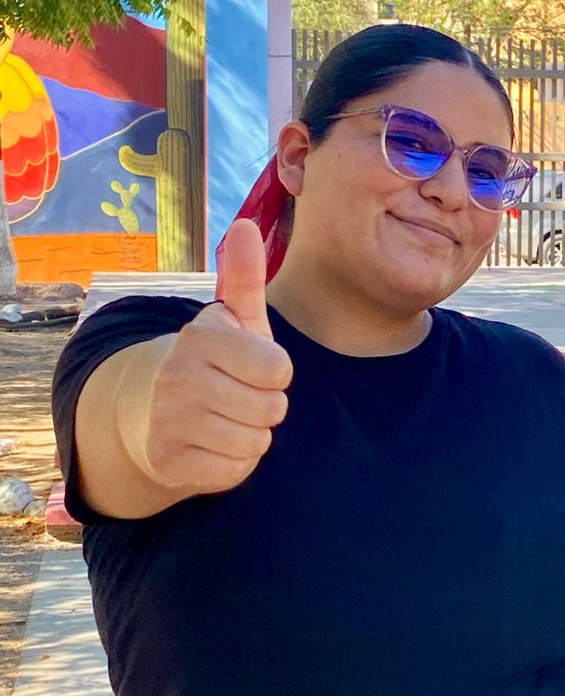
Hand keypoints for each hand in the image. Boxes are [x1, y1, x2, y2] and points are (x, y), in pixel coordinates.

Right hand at [136, 220, 293, 495]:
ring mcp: (169, 420)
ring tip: (226, 419)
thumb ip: (245, 278)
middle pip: (272, 410)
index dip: (276, 373)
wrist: (153, 411)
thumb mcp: (235, 320)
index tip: (253, 367)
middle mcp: (178, 376)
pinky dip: (234, 463)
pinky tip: (212, 444)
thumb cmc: (216, 363)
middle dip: (267, 407)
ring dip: (251, 436)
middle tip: (239, 396)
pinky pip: (236, 471)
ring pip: (256, 443)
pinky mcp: (168, 461)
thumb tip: (247, 225)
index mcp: (201, 337)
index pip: (279, 370)